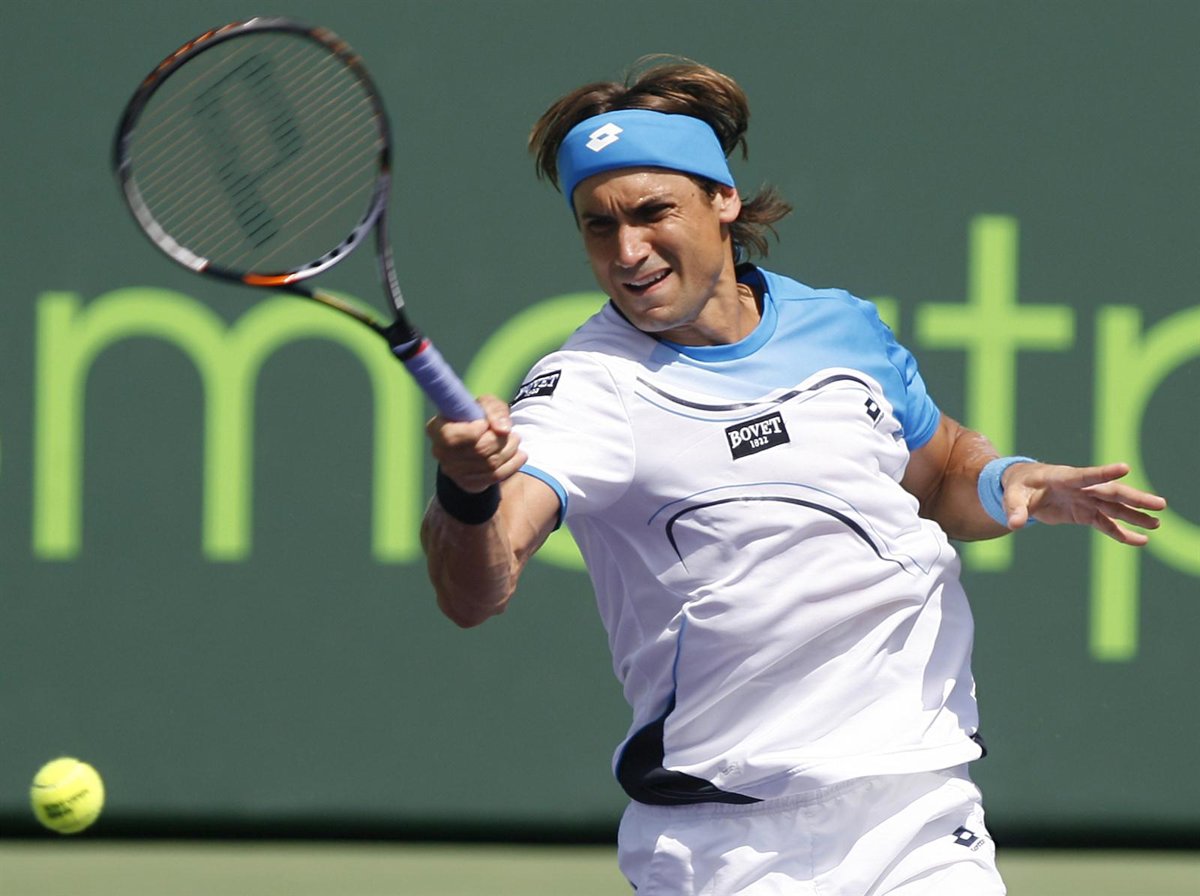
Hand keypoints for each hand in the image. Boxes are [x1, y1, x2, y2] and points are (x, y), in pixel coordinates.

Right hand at [426, 395, 526, 492]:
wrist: (478, 439)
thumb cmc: (477, 417)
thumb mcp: (485, 404)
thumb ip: (494, 410)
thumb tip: (503, 430)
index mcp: (436, 429)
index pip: (451, 436)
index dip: (474, 431)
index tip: (486, 424)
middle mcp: (440, 452)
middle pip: (477, 451)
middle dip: (500, 440)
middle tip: (511, 433)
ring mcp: (453, 471)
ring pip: (489, 464)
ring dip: (510, 450)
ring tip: (516, 440)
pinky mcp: (468, 483)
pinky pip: (495, 477)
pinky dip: (513, 465)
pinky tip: (520, 455)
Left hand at [1002, 461, 1165, 544]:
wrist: (1023, 488)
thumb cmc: (1017, 486)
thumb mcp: (1012, 495)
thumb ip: (1015, 509)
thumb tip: (1015, 524)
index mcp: (1063, 477)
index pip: (1086, 475)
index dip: (1104, 472)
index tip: (1125, 468)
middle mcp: (1080, 488)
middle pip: (1111, 493)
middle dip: (1135, 499)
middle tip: (1160, 504)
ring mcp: (1085, 500)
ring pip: (1114, 508)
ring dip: (1135, 516)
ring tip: (1157, 522)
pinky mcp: (1085, 513)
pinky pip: (1106, 524)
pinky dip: (1121, 533)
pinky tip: (1140, 540)